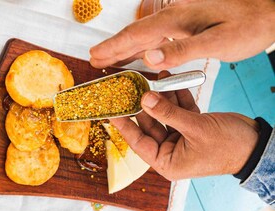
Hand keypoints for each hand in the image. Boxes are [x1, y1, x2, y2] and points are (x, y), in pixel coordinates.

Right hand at [90, 0, 274, 69]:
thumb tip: (150, 58)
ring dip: (124, 48)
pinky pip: (156, 38)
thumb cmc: (247, 25)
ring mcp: (179, 21)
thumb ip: (183, 50)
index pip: (137, 35)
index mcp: (176, 20)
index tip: (95, 55)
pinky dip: (142, 48)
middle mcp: (173, 18)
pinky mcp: (185, 26)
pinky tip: (138, 56)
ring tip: (107, 58)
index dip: (114, 47)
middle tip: (93, 58)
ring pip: (144, 36)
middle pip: (135, 34)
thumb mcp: (218, 42)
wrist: (267, 11)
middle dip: (113, 47)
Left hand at [110, 71, 259, 180]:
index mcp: (167, 162)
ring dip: (160, 97)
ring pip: (164, 115)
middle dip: (144, 105)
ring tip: (153, 77)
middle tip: (133, 86)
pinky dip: (176, 96)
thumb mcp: (196, 128)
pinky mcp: (190, 127)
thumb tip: (145, 99)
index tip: (112, 111)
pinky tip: (169, 80)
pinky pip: (178, 110)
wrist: (257, 145)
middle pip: (150, 125)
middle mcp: (170, 151)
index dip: (125, 126)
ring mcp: (180, 138)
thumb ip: (169, 113)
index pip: (138, 142)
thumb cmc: (229, 146)